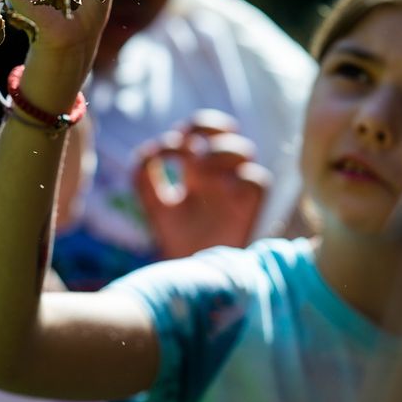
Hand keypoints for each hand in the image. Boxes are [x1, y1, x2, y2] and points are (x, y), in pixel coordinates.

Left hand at [133, 110, 271, 258]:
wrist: (191, 274)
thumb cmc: (176, 239)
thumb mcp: (154, 204)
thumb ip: (143, 176)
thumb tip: (150, 149)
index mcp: (199, 170)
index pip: (203, 131)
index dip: (190, 128)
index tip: (170, 146)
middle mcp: (222, 175)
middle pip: (228, 130)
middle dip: (209, 127)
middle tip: (190, 147)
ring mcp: (236, 189)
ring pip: (244, 149)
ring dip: (218, 153)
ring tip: (198, 175)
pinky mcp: (250, 207)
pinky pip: (257, 179)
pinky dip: (239, 176)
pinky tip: (217, 190)